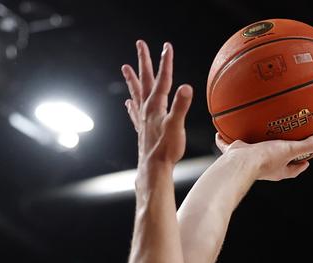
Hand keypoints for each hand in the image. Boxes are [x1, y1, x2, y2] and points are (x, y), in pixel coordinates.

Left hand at [122, 40, 192, 165]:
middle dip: (144, 61)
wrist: (153, 168)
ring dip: (133, 79)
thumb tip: (186, 87)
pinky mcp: (142, 130)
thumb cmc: (166, 149)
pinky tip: (128, 102)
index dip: (165, 62)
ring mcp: (143, 119)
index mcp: (156, 106)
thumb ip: (181, 106)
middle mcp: (147, 109)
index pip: (163, 79)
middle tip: (140, 44)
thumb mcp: (177, 126)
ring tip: (125, 67)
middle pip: (145, 80)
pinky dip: (132, 105)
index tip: (166, 46)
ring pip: (136, 93)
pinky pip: (135, 112)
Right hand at [215, 133, 312, 181]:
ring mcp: (249, 161)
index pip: (293, 170)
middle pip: (274, 162)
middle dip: (279, 155)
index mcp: (278, 170)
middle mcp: (264, 167)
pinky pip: (229, 146)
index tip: (307, 161)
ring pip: (253, 153)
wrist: (240, 163)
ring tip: (254, 135)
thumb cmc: (265, 159)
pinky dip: (224, 141)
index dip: (301, 165)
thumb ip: (306, 146)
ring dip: (255, 146)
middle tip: (284, 146)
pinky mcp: (235, 156)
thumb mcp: (289, 149)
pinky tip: (220, 133)